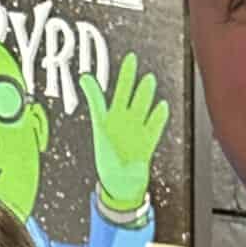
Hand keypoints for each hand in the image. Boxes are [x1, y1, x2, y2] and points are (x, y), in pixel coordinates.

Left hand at [80, 51, 168, 214]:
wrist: (122, 186)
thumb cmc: (108, 165)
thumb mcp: (98, 131)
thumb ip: (95, 101)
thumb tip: (84, 77)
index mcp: (105, 124)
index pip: (102, 99)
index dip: (107, 82)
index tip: (114, 63)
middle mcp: (121, 123)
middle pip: (125, 96)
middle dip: (128, 78)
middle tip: (131, 60)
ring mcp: (135, 129)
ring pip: (141, 107)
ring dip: (144, 94)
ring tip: (147, 80)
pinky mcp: (147, 140)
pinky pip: (153, 126)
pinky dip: (157, 117)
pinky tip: (161, 106)